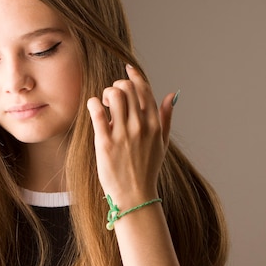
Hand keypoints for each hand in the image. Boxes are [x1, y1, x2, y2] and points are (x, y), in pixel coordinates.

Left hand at [87, 65, 176, 205]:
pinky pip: (97, 111)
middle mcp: (140, 126)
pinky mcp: (105, 142)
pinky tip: (94, 107)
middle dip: (117, 86)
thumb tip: (172, 94)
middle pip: (127, 88)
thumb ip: (166, 117)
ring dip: (105, 93)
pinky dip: (93, 103)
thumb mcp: (162, 143)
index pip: (144, 90)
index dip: (135, 75)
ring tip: (103, 104)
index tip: (127, 69)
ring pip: (113, 95)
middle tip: (112, 97)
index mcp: (154, 125)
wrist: (135, 196)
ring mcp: (122, 134)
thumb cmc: (147, 169)